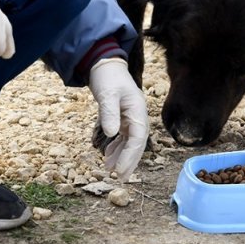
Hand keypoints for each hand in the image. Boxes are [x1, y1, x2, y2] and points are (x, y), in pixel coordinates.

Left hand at [87, 57, 147, 177]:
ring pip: (131, 142)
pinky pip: (124, 137)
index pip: (138, 138)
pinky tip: (108, 156)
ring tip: (110, 170)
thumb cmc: (107, 78)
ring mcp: (132, 117)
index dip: (130, 156)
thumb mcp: (107, 94)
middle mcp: (138, 115)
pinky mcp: (124, 117)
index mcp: (139, 110)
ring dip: (122, 156)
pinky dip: (117, 148)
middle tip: (120, 177)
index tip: (120, 170)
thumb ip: (109, 113)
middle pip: (137, 143)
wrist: (105, 65)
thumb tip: (112, 133)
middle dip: (130, 161)